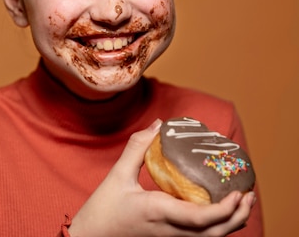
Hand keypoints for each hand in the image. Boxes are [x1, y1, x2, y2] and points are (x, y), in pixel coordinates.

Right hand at [67, 119, 256, 236]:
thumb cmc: (102, 209)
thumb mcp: (117, 174)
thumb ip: (138, 148)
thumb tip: (158, 125)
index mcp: (159, 212)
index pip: (201, 218)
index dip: (225, 209)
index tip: (238, 192)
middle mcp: (170, 230)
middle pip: (215, 233)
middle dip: (238, 216)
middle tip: (248, 194)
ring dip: (231, 223)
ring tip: (241, 202)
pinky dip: (216, 226)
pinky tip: (218, 210)